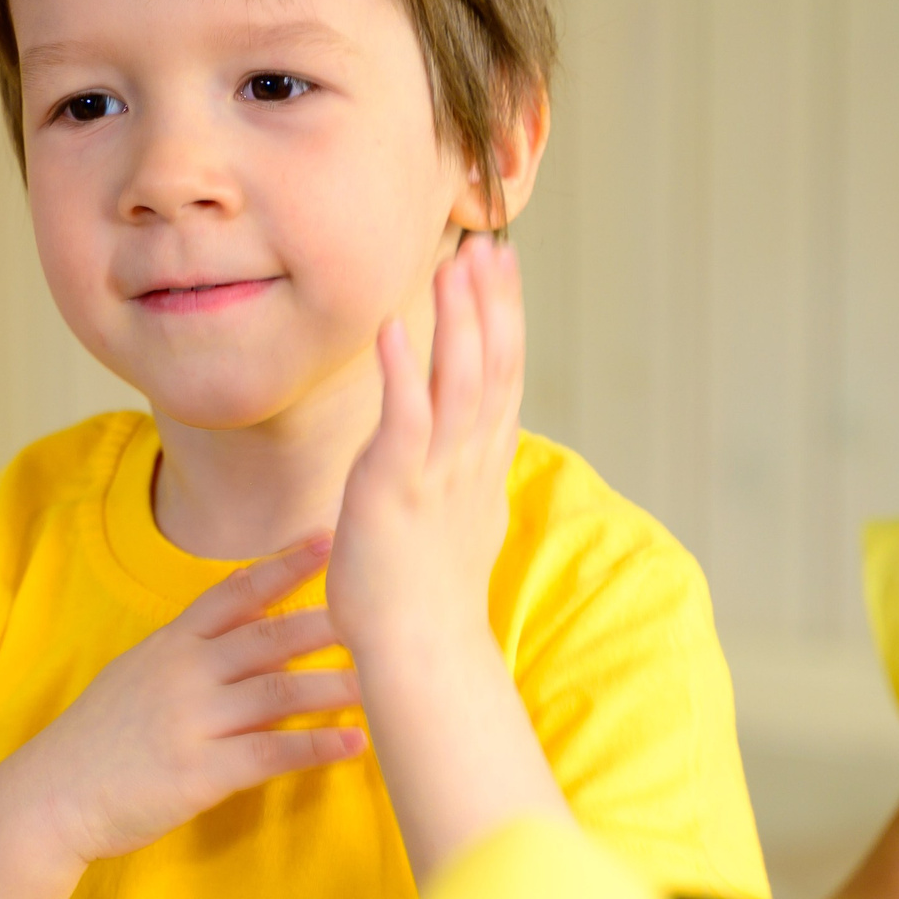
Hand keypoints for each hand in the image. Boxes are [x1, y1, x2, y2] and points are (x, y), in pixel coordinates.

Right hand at [13, 538, 366, 865]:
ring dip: (336, 684)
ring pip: (279, 690)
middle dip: (328, 621)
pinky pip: (271, 752)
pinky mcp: (200, 772)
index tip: (328, 539)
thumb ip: (188, 648)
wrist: (50, 797)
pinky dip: (317, 746)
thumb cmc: (97, 739)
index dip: (283, 564)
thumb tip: (244, 618)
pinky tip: (355, 743)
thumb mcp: (135, 674)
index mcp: (171, 644)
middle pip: (269, 635)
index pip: (234, 591)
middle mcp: (184, 673)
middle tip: (382, 608)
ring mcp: (192, 721)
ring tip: (383, 680)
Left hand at [327, 233, 524, 652]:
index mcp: (482, 465)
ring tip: (451, 263)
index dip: (504, 315)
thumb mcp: (457, 519)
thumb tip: (474, 447)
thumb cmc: (424, 596)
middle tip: (486, 242)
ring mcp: (437, 475)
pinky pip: (404, 420)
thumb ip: (463, 473)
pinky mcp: (397, 491)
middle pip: (494, 366)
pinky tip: (393, 328)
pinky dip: (402, 371)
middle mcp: (470, 463)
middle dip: (490, 302)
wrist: (419, 655)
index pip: (504, 375)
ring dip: (457, 320)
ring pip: (460, 382)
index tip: (499, 263)